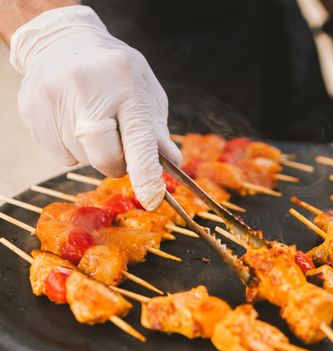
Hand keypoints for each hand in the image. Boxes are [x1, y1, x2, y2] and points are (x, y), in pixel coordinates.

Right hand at [9, 6, 180, 209]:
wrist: (63, 41)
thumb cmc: (115, 72)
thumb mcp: (146, 92)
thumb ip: (157, 130)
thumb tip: (172, 162)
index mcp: (125, 83)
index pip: (138, 139)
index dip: (146, 173)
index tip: (153, 199)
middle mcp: (86, 88)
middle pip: (103, 157)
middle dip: (116, 163)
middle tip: (120, 145)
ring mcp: (53, 98)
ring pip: (82, 159)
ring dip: (94, 153)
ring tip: (94, 121)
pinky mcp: (31, 110)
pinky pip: (60, 154)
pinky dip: (73, 148)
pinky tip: (73, 120)